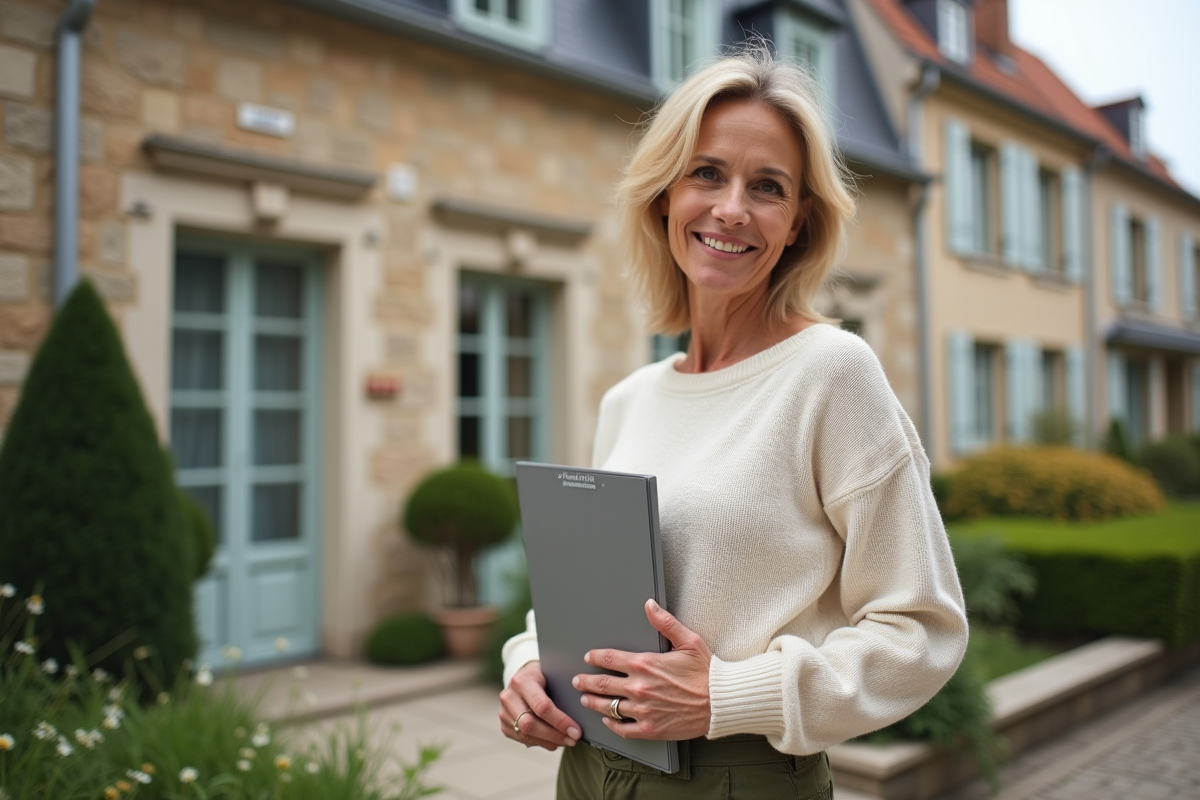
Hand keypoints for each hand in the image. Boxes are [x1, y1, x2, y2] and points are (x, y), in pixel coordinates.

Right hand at [499, 661, 581, 750]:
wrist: (523, 677)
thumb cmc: (544, 676)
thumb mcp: (553, 676)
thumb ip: (562, 693)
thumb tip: (580, 718)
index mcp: (522, 681)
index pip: (541, 707)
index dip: (560, 722)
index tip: (576, 731)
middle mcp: (509, 696)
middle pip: (530, 724)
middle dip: (554, 735)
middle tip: (573, 740)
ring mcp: (503, 711)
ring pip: (526, 735)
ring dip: (549, 742)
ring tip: (566, 741)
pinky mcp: (503, 724)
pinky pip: (522, 739)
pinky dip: (540, 742)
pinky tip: (553, 741)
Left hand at [572, 599, 711, 740]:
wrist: (721, 702)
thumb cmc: (706, 672)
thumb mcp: (688, 640)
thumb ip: (665, 622)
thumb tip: (649, 605)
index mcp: (645, 664)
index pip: (609, 659)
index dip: (595, 658)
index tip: (588, 658)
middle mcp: (639, 687)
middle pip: (602, 684)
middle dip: (586, 682)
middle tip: (577, 682)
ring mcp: (642, 710)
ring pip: (607, 707)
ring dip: (593, 702)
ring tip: (586, 700)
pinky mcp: (650, 729)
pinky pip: (622, 728)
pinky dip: (611, 724)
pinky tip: (608, 720)